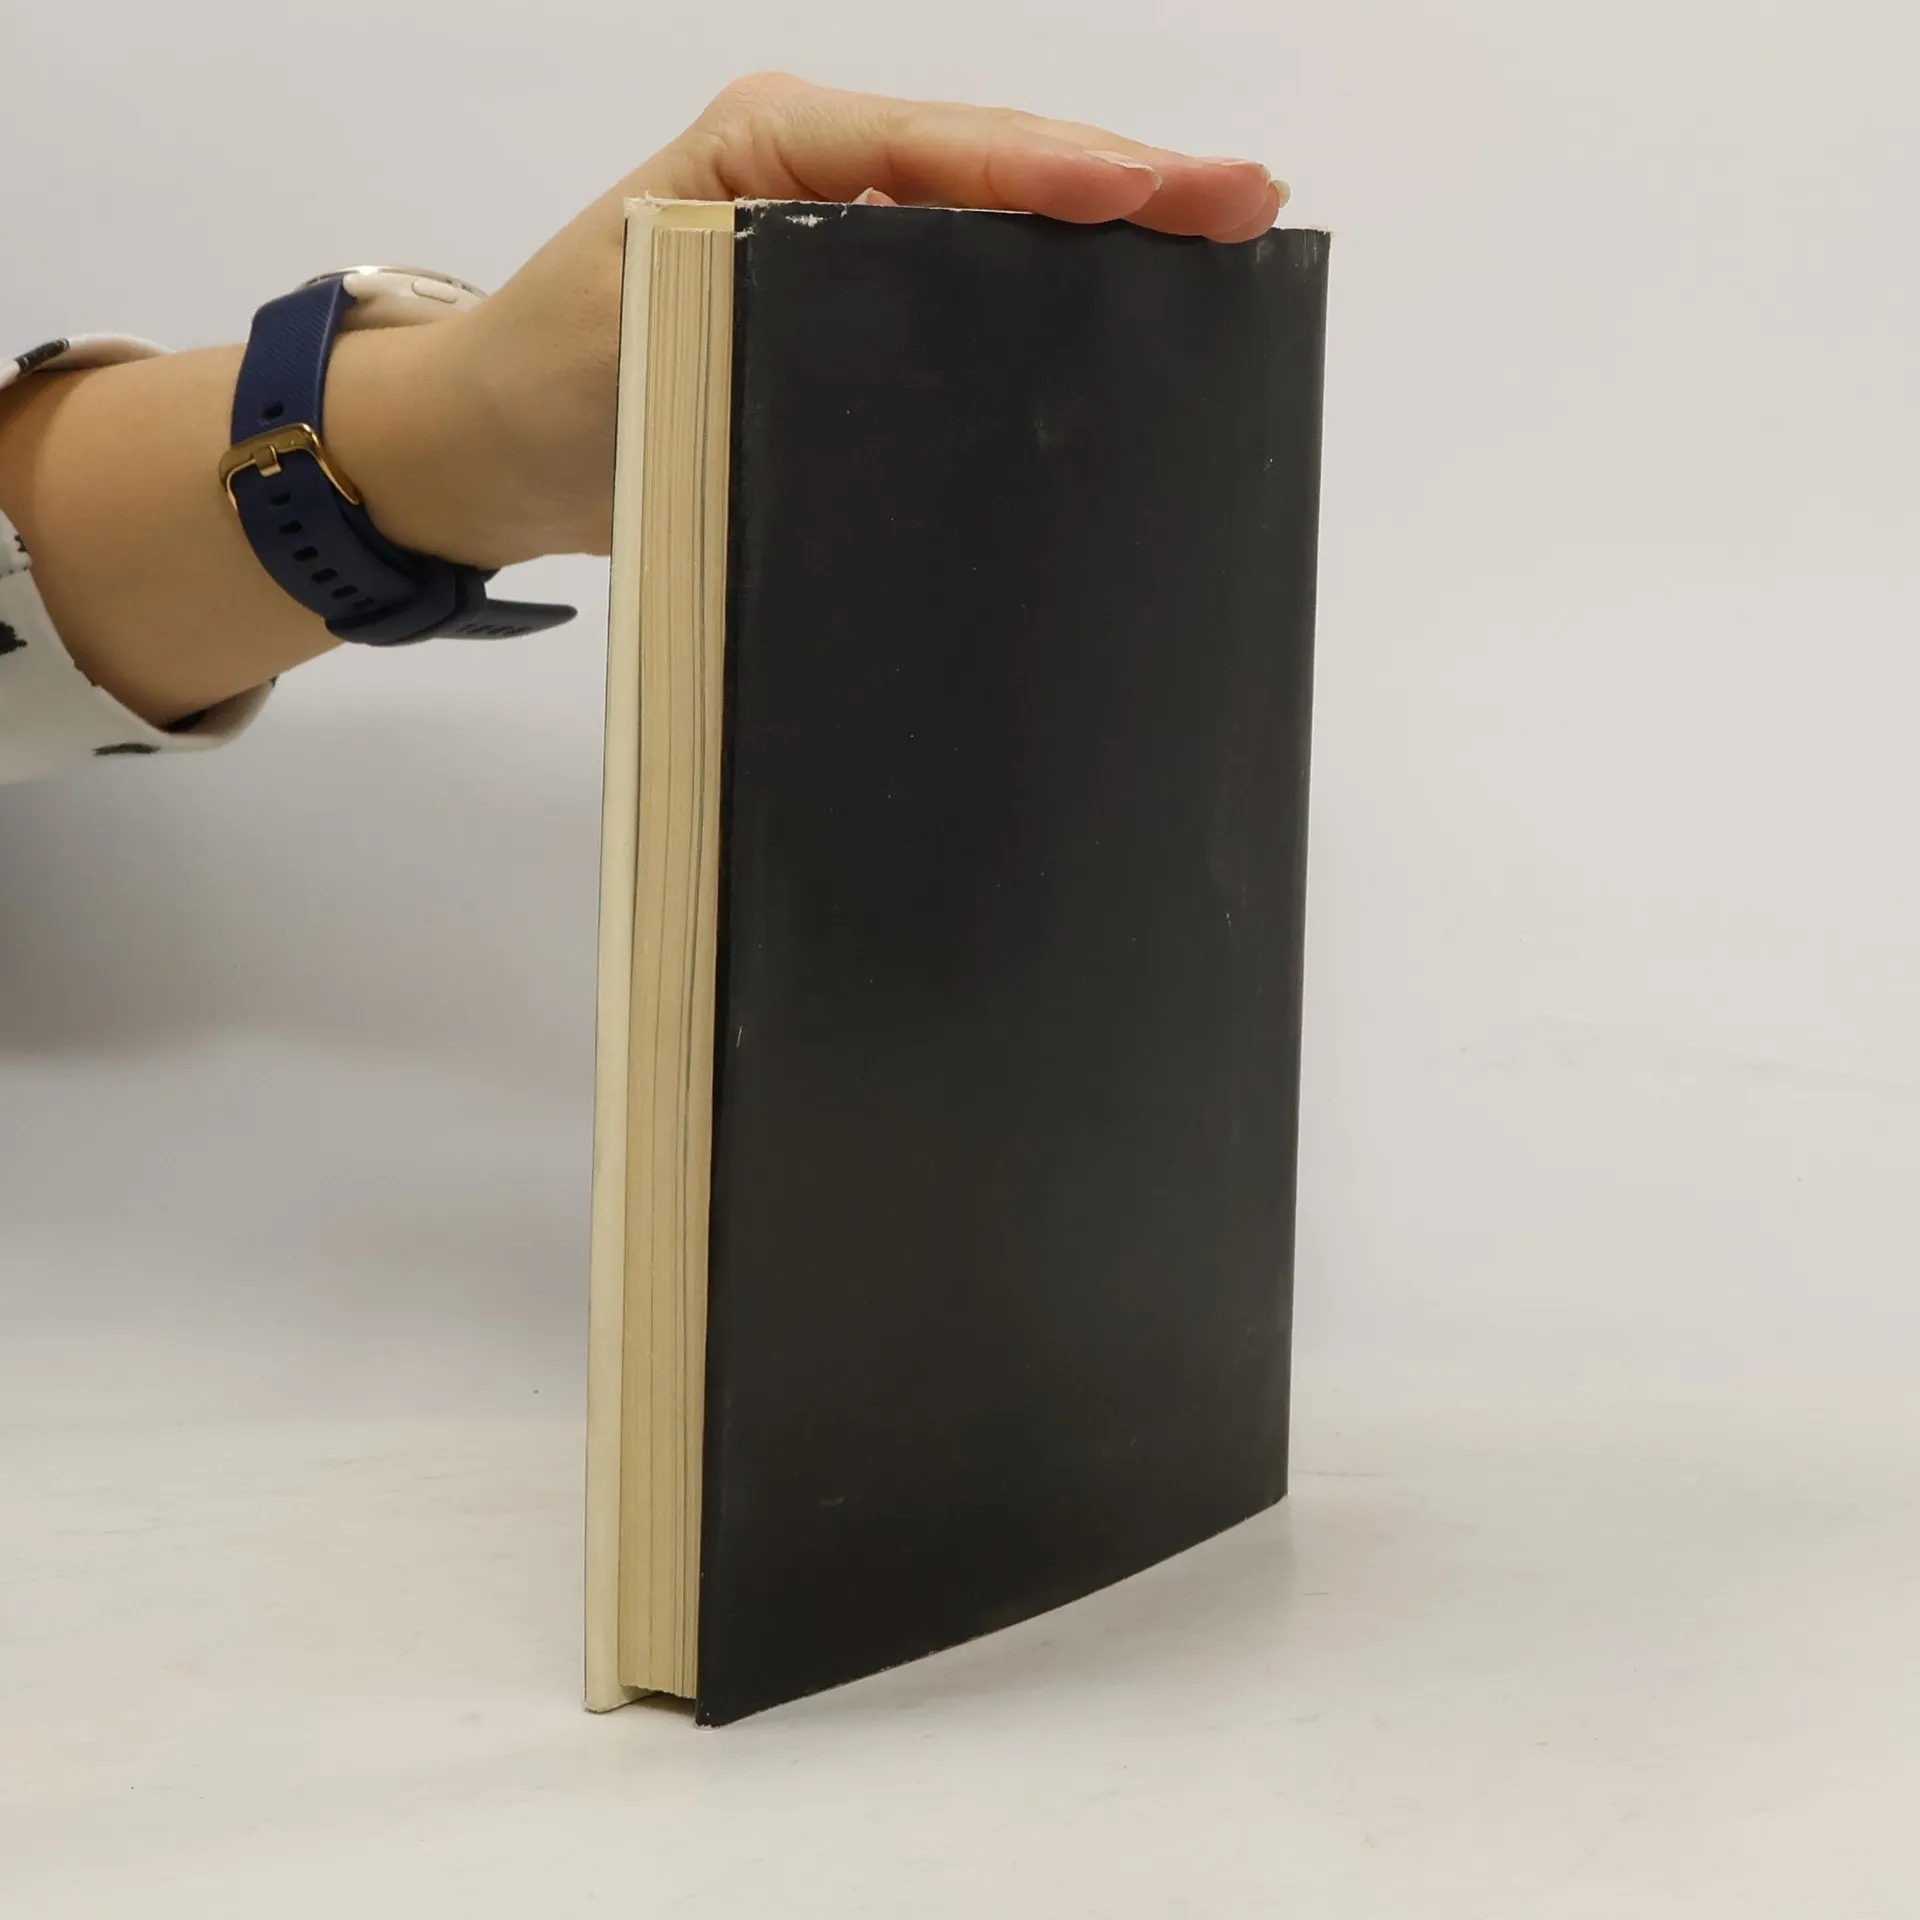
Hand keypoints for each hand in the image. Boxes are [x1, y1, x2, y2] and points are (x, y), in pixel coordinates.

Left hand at [371, 75, 1286, 570]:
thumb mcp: (646, 344)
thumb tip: (909, 379)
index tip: (1147, 192)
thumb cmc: (547, 387)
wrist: (491, 448)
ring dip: (1103, 233)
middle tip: (1248, 200)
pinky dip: (1046, 291)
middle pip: (992, 165)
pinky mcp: (846, 304)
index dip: (1044, 169)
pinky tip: (1121, 313)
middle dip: (1122, 182)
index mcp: (764, 153)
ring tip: (1221, 242)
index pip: (929, 148)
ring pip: (993, 220)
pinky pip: (963, 283)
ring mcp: (838, 238)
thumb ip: (772, 329)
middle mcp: (814, 178)